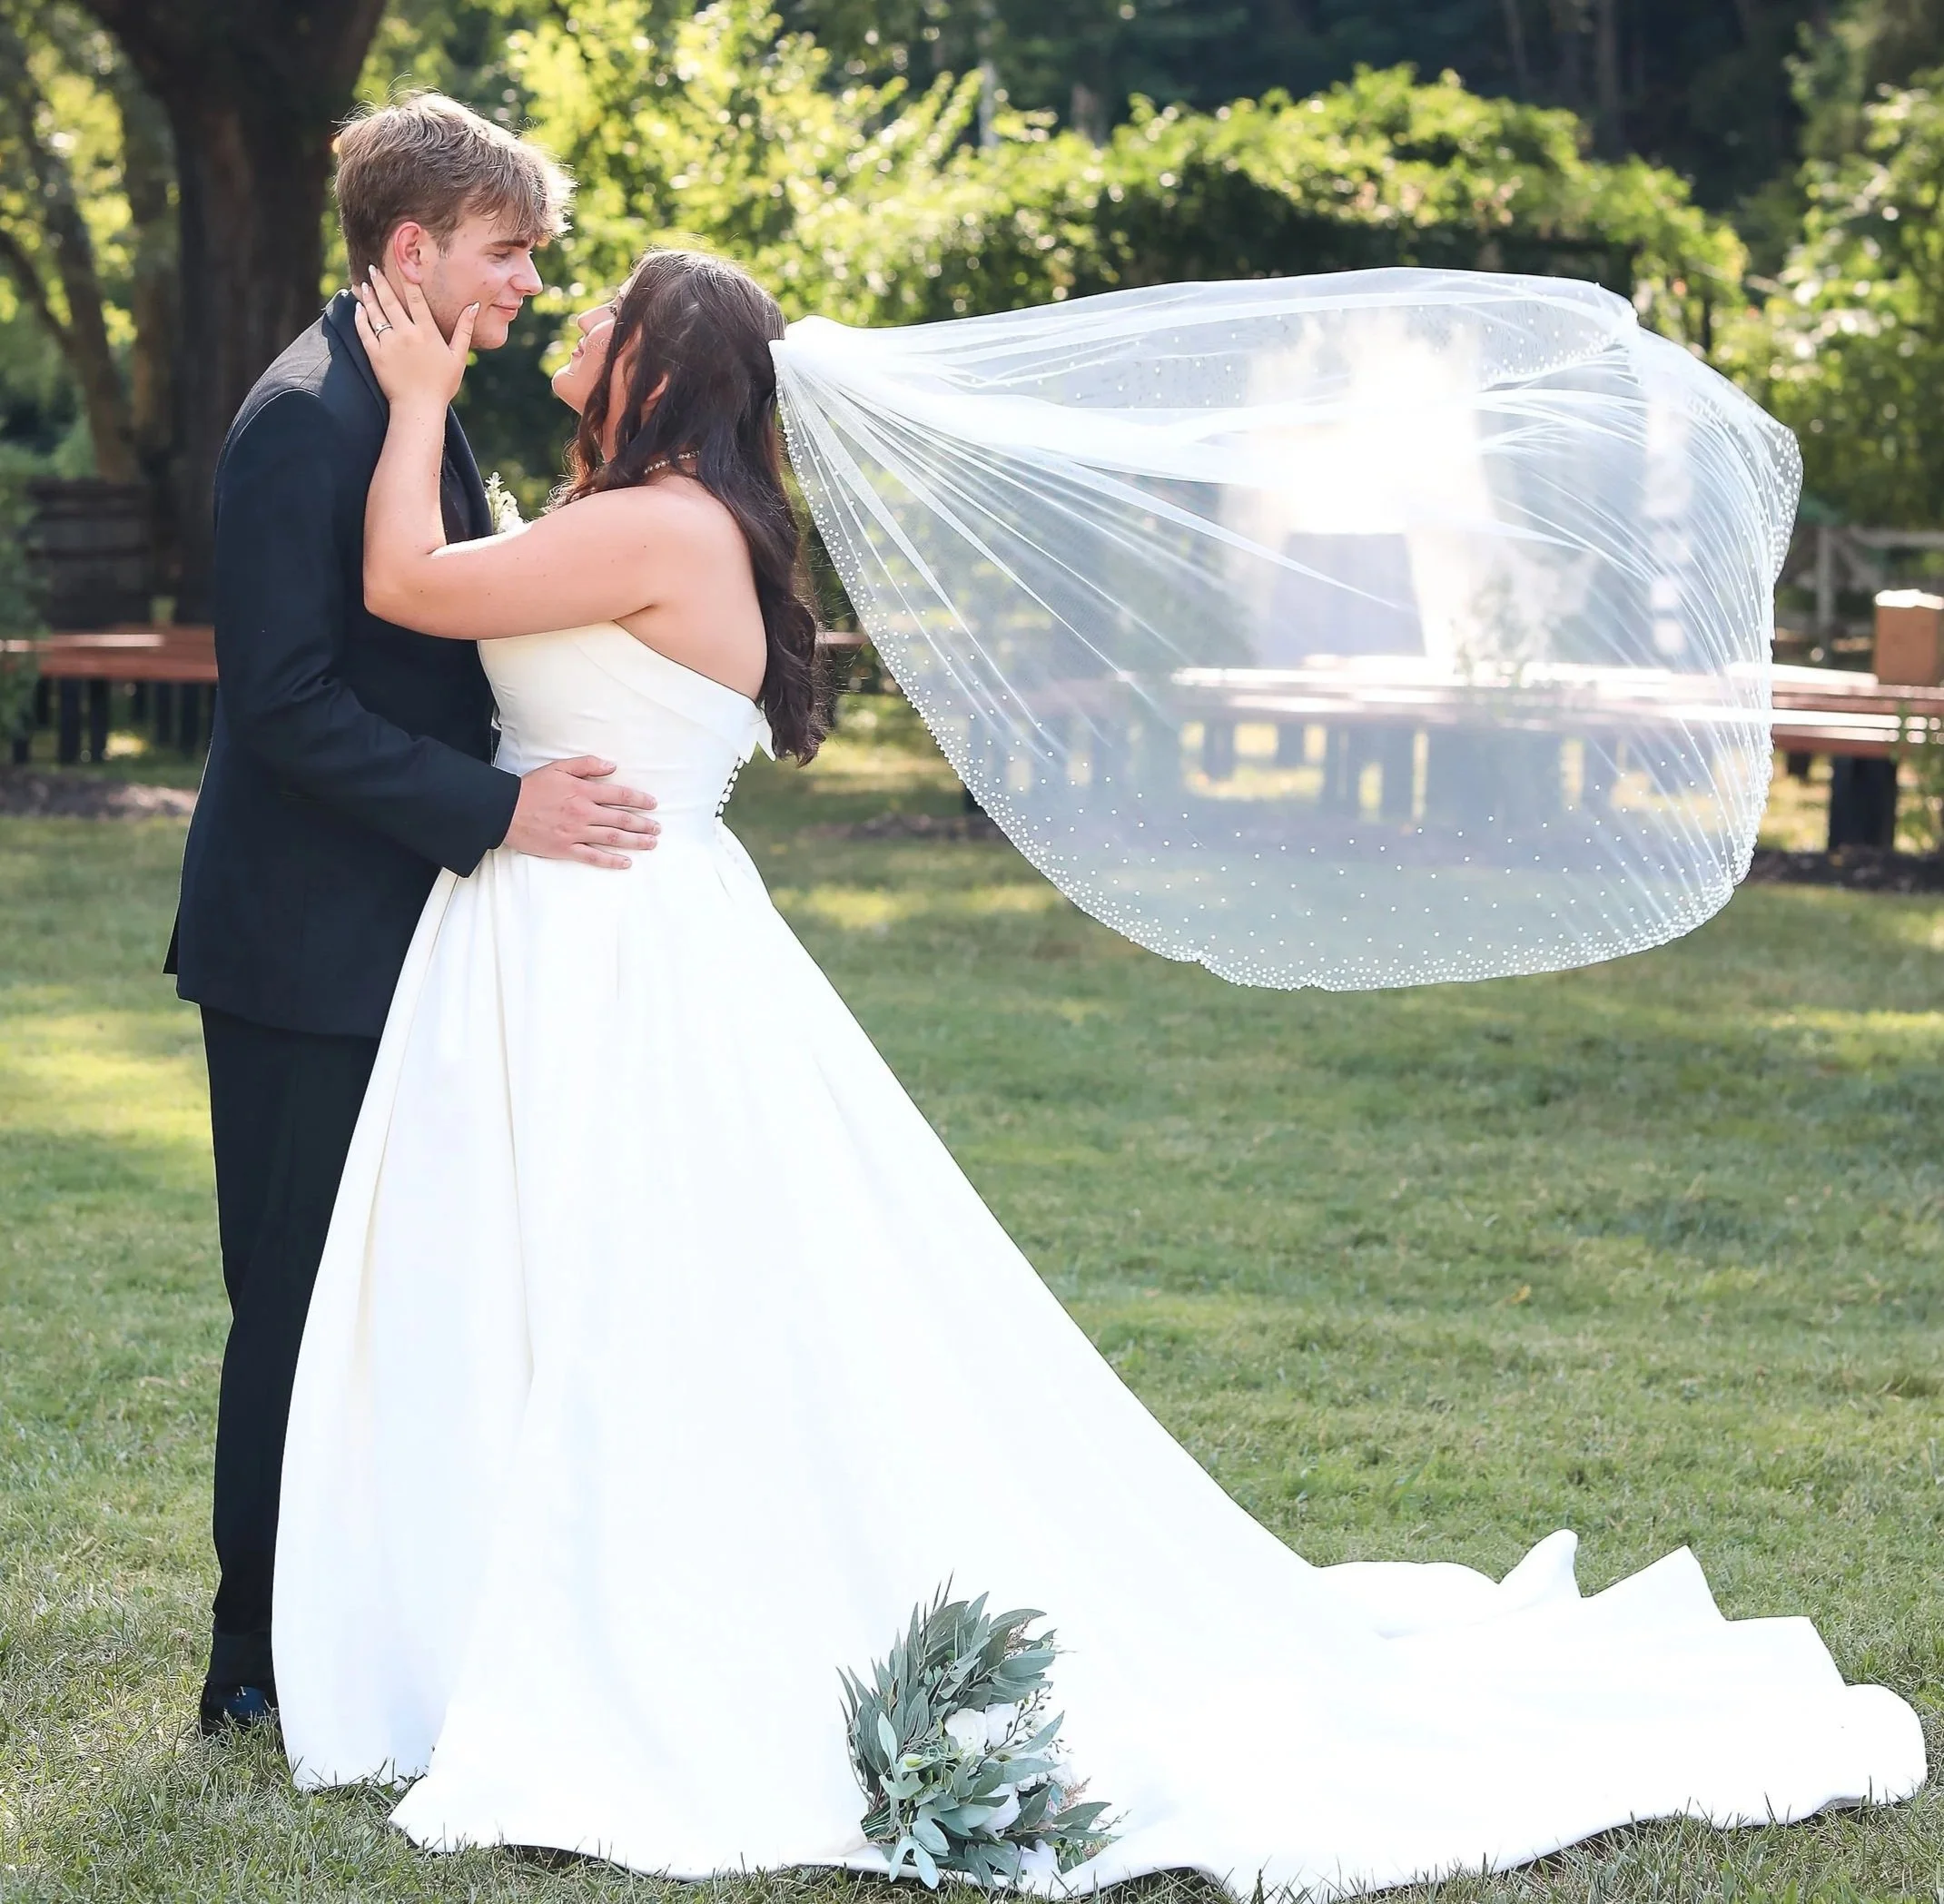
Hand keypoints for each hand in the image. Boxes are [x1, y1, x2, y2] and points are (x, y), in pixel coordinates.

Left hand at [354, 265, 475, 407]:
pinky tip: (358, 308)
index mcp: (427, 332)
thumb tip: (473, 306)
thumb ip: (464, 330)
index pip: (416, 298)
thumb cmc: (442, 385)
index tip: (400, 262)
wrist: (419, 408)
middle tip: (372, 268)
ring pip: (375, 313)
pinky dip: (360, 317)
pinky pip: (364, 330)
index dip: (407, 278)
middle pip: (390, 300)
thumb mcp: (458, 357)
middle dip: (380, 282)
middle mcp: (406, 334)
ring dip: (368, 296)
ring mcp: (389, 344)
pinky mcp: (375, 355)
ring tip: (364, 284)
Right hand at [504, 757, 659, 868]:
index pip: (619, 796)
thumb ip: (587, 765)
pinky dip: (611, 861)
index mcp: (583, 792)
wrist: (506, 811)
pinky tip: (626, 862)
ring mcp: (576, 833)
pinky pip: (593, 857)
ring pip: (612, 838)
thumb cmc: (532, 788)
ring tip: (651, 843)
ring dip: (635, 841)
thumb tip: (612, 766)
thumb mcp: (559, 768)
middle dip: (643, 824)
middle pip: (621, 819)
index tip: (653, 804)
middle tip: (658, 828)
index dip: (639, 800)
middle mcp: (584, 813)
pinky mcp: (566, 849)